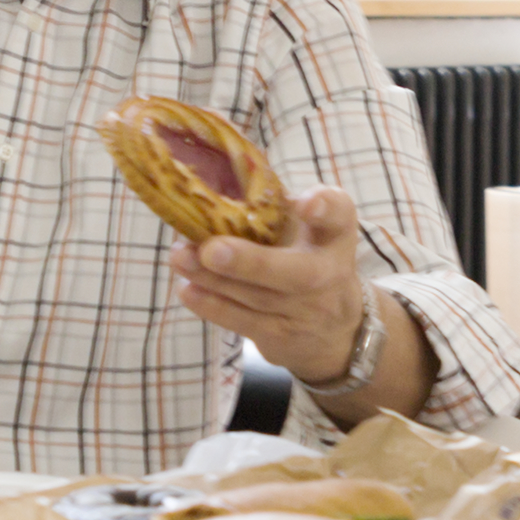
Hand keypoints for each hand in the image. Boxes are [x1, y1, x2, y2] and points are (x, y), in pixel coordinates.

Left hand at [171, 187, 372, 381]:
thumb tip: (207, 182)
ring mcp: (306, 311)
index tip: (305, 204)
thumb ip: (273, 206)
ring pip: (258, 298)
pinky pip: (244, 322)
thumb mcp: (307, 228)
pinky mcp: (283, 337)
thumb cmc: (308, 257)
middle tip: (211, 249)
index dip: (324, 208)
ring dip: (214, 280)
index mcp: (334, 234)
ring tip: (180, 258)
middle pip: (298, 273)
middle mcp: (328, 274)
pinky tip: (188, 288)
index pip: (339, 214)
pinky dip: (213, 306)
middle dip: (251, 262)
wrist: (336, 327)